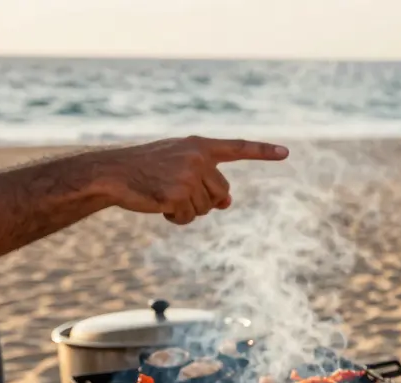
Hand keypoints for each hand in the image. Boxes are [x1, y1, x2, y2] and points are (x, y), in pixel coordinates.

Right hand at [92, 136, 288, 224]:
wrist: (113, 172)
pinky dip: (176, 219)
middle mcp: (198, 158)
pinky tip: (159, 205)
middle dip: (205, 201)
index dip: (263, 151)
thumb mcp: (180, 166)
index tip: (286, 152)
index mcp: (199, 146)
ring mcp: (188, 175)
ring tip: (163, 195)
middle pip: (223, 193)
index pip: (238, 148)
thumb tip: (228, 203)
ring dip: (187, 210)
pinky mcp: (177, 194)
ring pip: (206, 208)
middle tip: (177, 192)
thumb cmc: (147, 169)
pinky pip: (189, 218)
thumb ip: (206, 178)